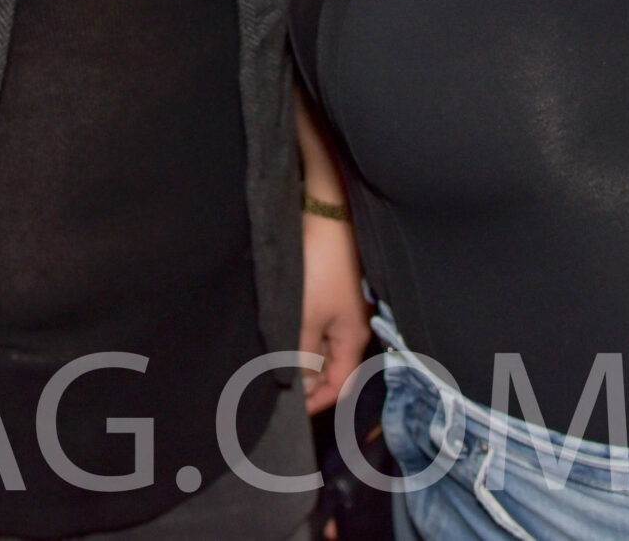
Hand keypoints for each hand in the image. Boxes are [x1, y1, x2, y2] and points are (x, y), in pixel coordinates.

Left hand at [299, 208, 370, 414]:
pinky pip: (319, 329)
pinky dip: (303, 339)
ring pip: (323, 348)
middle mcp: (351, 329)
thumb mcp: (306, 319)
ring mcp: (342, 311)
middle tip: (279, 388)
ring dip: (303, 360)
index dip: (318, 402)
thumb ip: (303, 357)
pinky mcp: (330, 294)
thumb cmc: (319, 267)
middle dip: (309, 383)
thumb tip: (302, 388)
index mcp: (353, 340)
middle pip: (333, 369)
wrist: (327, 218)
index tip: (292, 411)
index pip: (341, 386)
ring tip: (275, 364)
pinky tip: (283, 336)